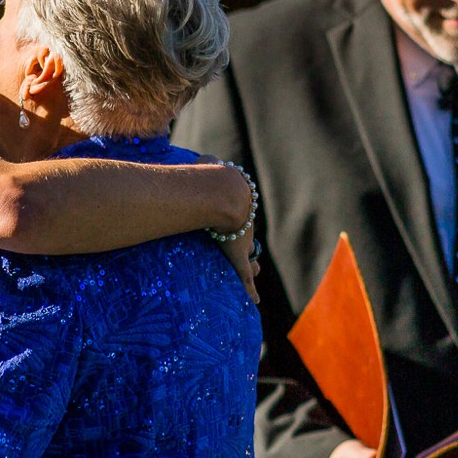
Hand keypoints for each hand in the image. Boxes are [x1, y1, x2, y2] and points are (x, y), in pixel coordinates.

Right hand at [195, 155, 259, 303]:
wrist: (222, 193)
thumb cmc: (210, 180)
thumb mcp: (208, 168)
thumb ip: (205, 162)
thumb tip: (202, 155)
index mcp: (232, 212)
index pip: (236, 224)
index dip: (237, 230)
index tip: (239, 236)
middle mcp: (239, 228)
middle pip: (247, 244)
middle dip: (249, 252)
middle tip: (255, 262)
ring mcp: (241, 244)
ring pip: (249, 262)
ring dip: (250, 271)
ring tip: (253, 282)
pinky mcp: (239, 258)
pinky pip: (246, 278)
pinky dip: (251, 290)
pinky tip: (255, 301)